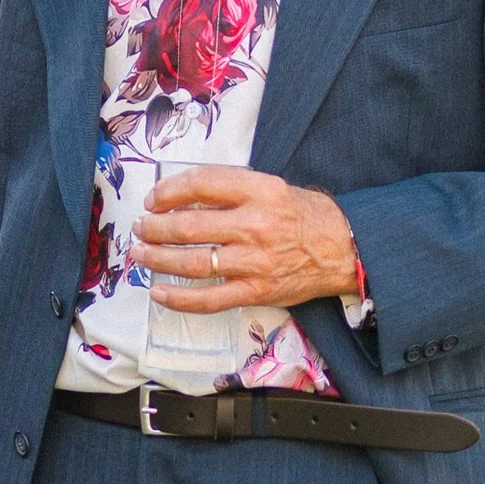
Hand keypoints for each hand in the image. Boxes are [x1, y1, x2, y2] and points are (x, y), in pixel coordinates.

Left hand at [136, 164, 359, 310]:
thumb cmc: (305, 217)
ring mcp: (254, 262)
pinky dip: (177, 298)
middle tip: (140, 227)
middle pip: (187, 226)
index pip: (200, 184)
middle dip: (153, 227)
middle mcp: (255, 225)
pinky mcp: (255, 292)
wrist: (344, 250)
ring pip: (191, 263)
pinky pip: (207, 299)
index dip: (167, 192)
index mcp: (260, 191)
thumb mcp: (273, 188)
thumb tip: (181, 197)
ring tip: (140, 253)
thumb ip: (232, 190)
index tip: (153, 199)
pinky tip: (158, 291)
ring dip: (156, 258)